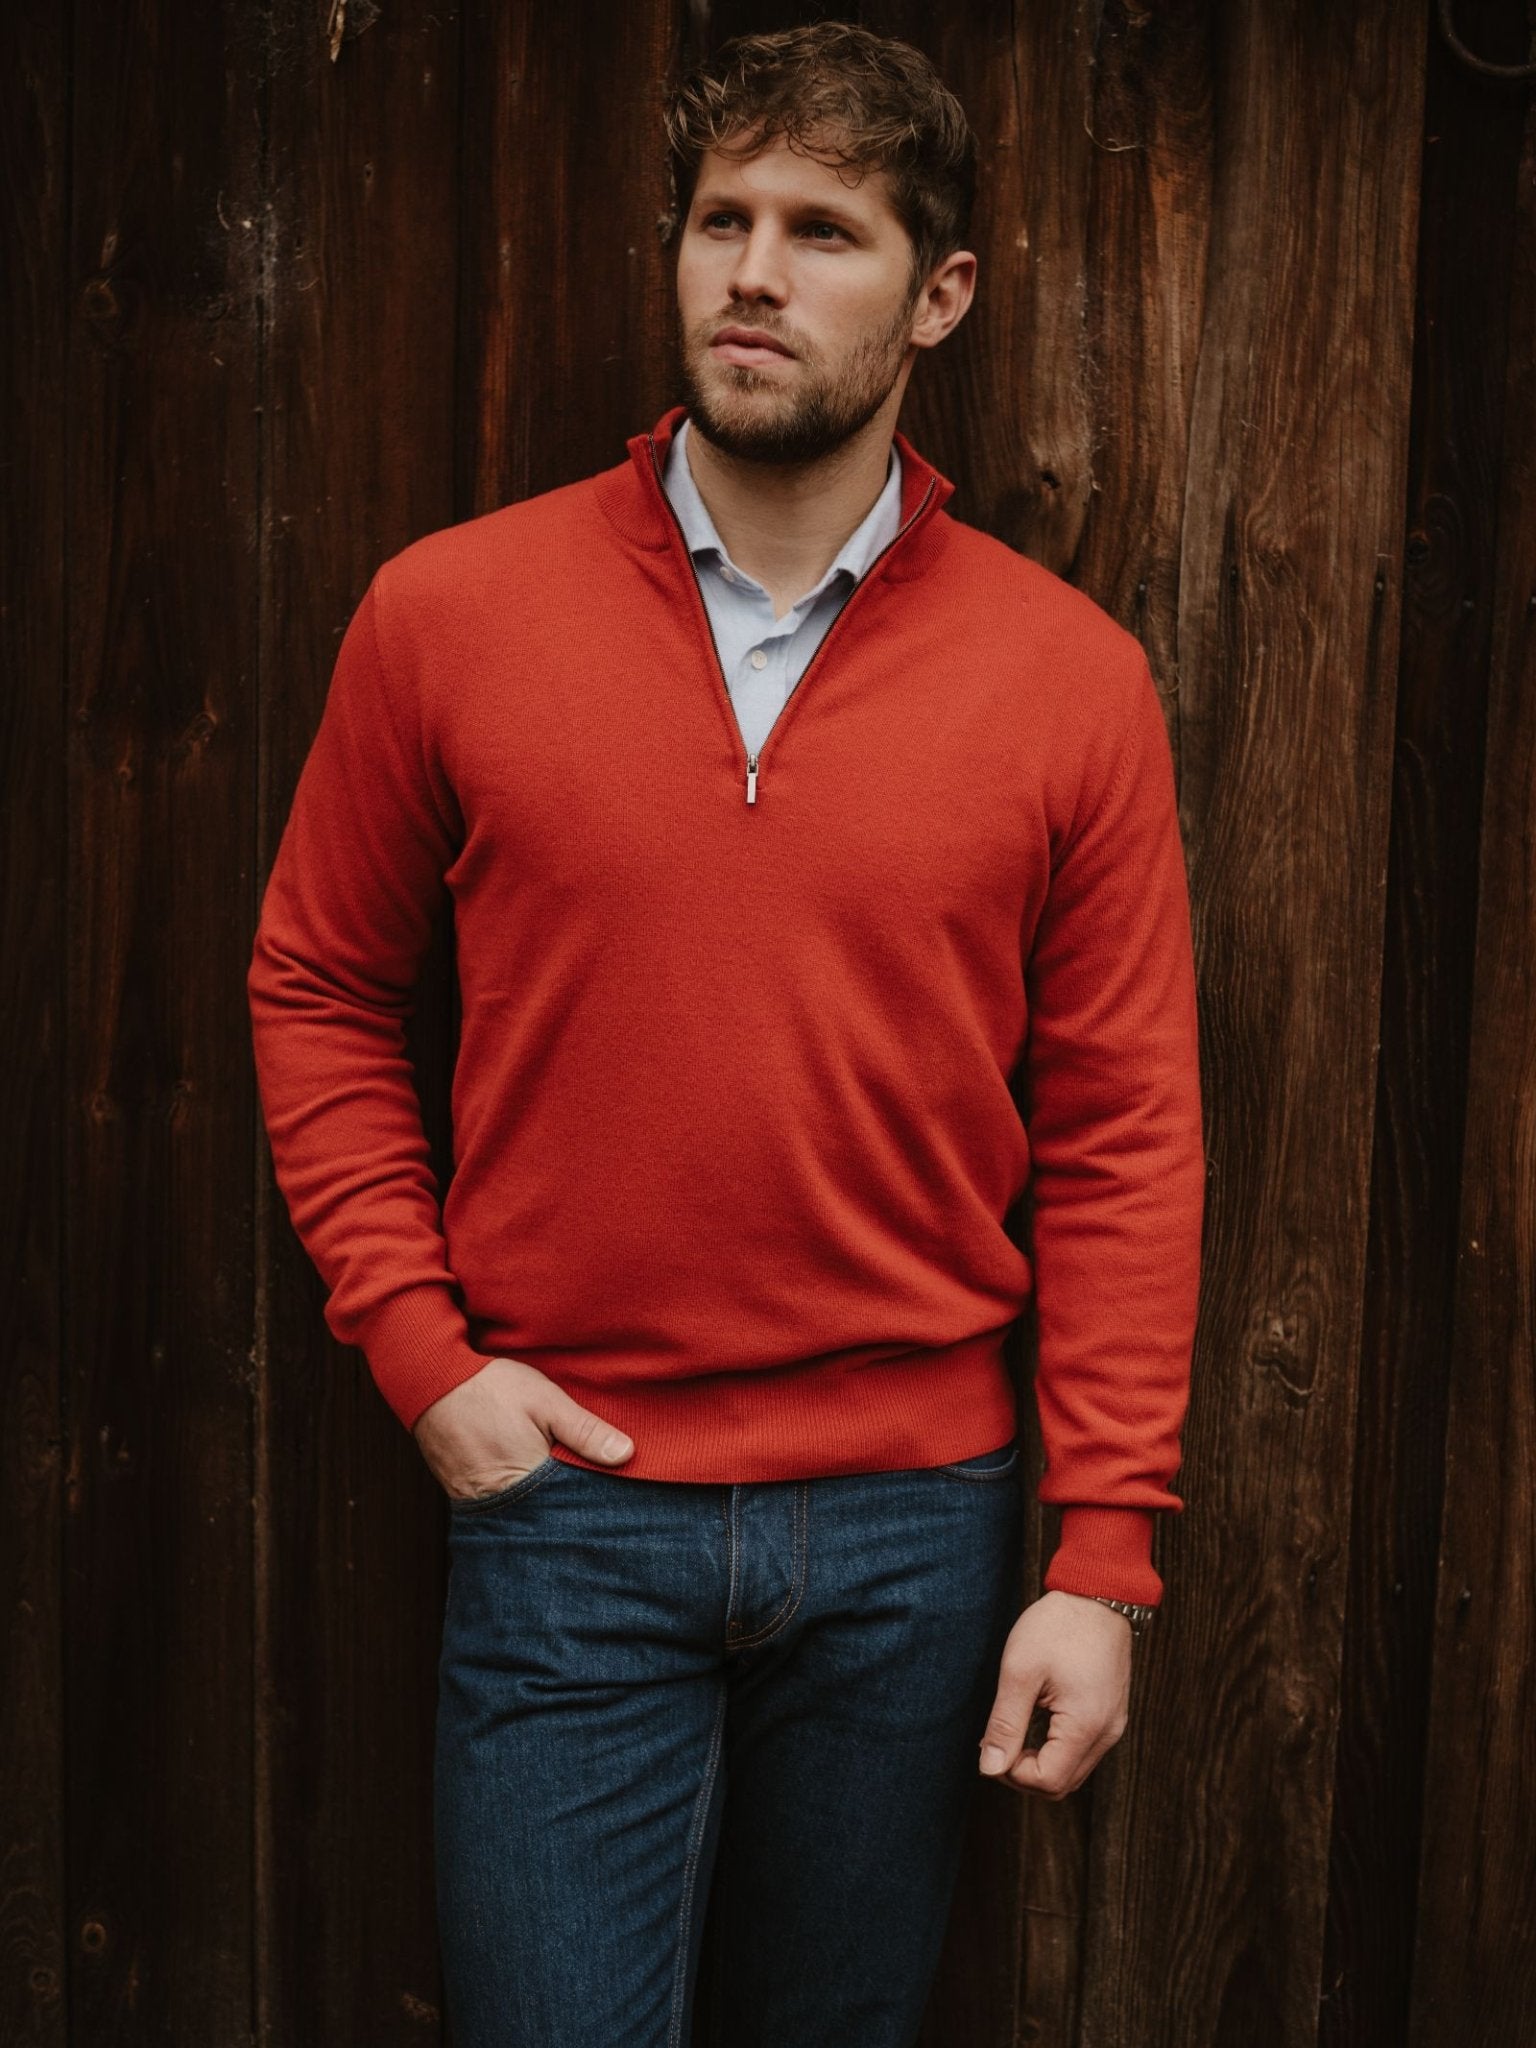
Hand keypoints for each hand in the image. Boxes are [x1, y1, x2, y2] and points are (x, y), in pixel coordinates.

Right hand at [412, 1355, 633, 1501]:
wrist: (430, 1383)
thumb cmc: (490, 1389)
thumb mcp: (546, 1401)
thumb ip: (585, 1431)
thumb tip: (627, 1455)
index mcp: (530, 1481)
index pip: (575, 1509)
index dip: (595, 1504)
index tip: (618, 1500)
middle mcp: (505, 1503)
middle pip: (551, 1518)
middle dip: (573, 1511)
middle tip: (596, 1501)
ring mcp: (482, 1505)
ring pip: (529, 1514)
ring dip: (548, 1505)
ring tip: (567, 1492)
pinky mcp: (467, 1497)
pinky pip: (506, 1507)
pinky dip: (523, 1499)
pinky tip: (535, 1483)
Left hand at [976, 1590, 1133, 1797]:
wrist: (1097, 1593)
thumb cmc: (1058, 1626)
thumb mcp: (1020, 1671)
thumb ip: (1005, 1723)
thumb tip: (989, 1769)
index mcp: (1086, 1725)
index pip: (1047, 1781)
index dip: (1012, 1772)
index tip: (991, 1743)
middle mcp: (1106, 1733)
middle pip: (1061, 1784)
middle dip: (1023, 1772)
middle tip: (995, 1740)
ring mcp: (1112, 1725)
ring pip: (1071, 1770)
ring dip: (1038, 1761)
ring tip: (1012, 1727)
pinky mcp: (1110, 1715)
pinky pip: (1081, 1750)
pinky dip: (1054, 1747)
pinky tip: (1034, 1720)